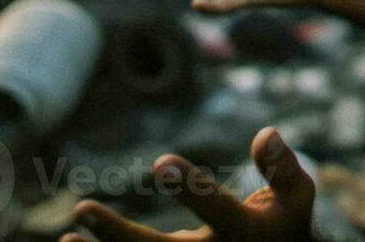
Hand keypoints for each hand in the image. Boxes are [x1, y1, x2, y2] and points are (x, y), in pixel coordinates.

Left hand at [62, 127, 313, 241]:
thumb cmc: (285, 227)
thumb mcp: (296, 199)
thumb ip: (283, 168)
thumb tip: (265, 133)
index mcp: (244, 234)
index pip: (217, 211)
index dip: (191, 188)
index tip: (162, 161)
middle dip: (120, 235)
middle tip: (82, 208)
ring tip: (67, 235)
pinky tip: (70, 241)